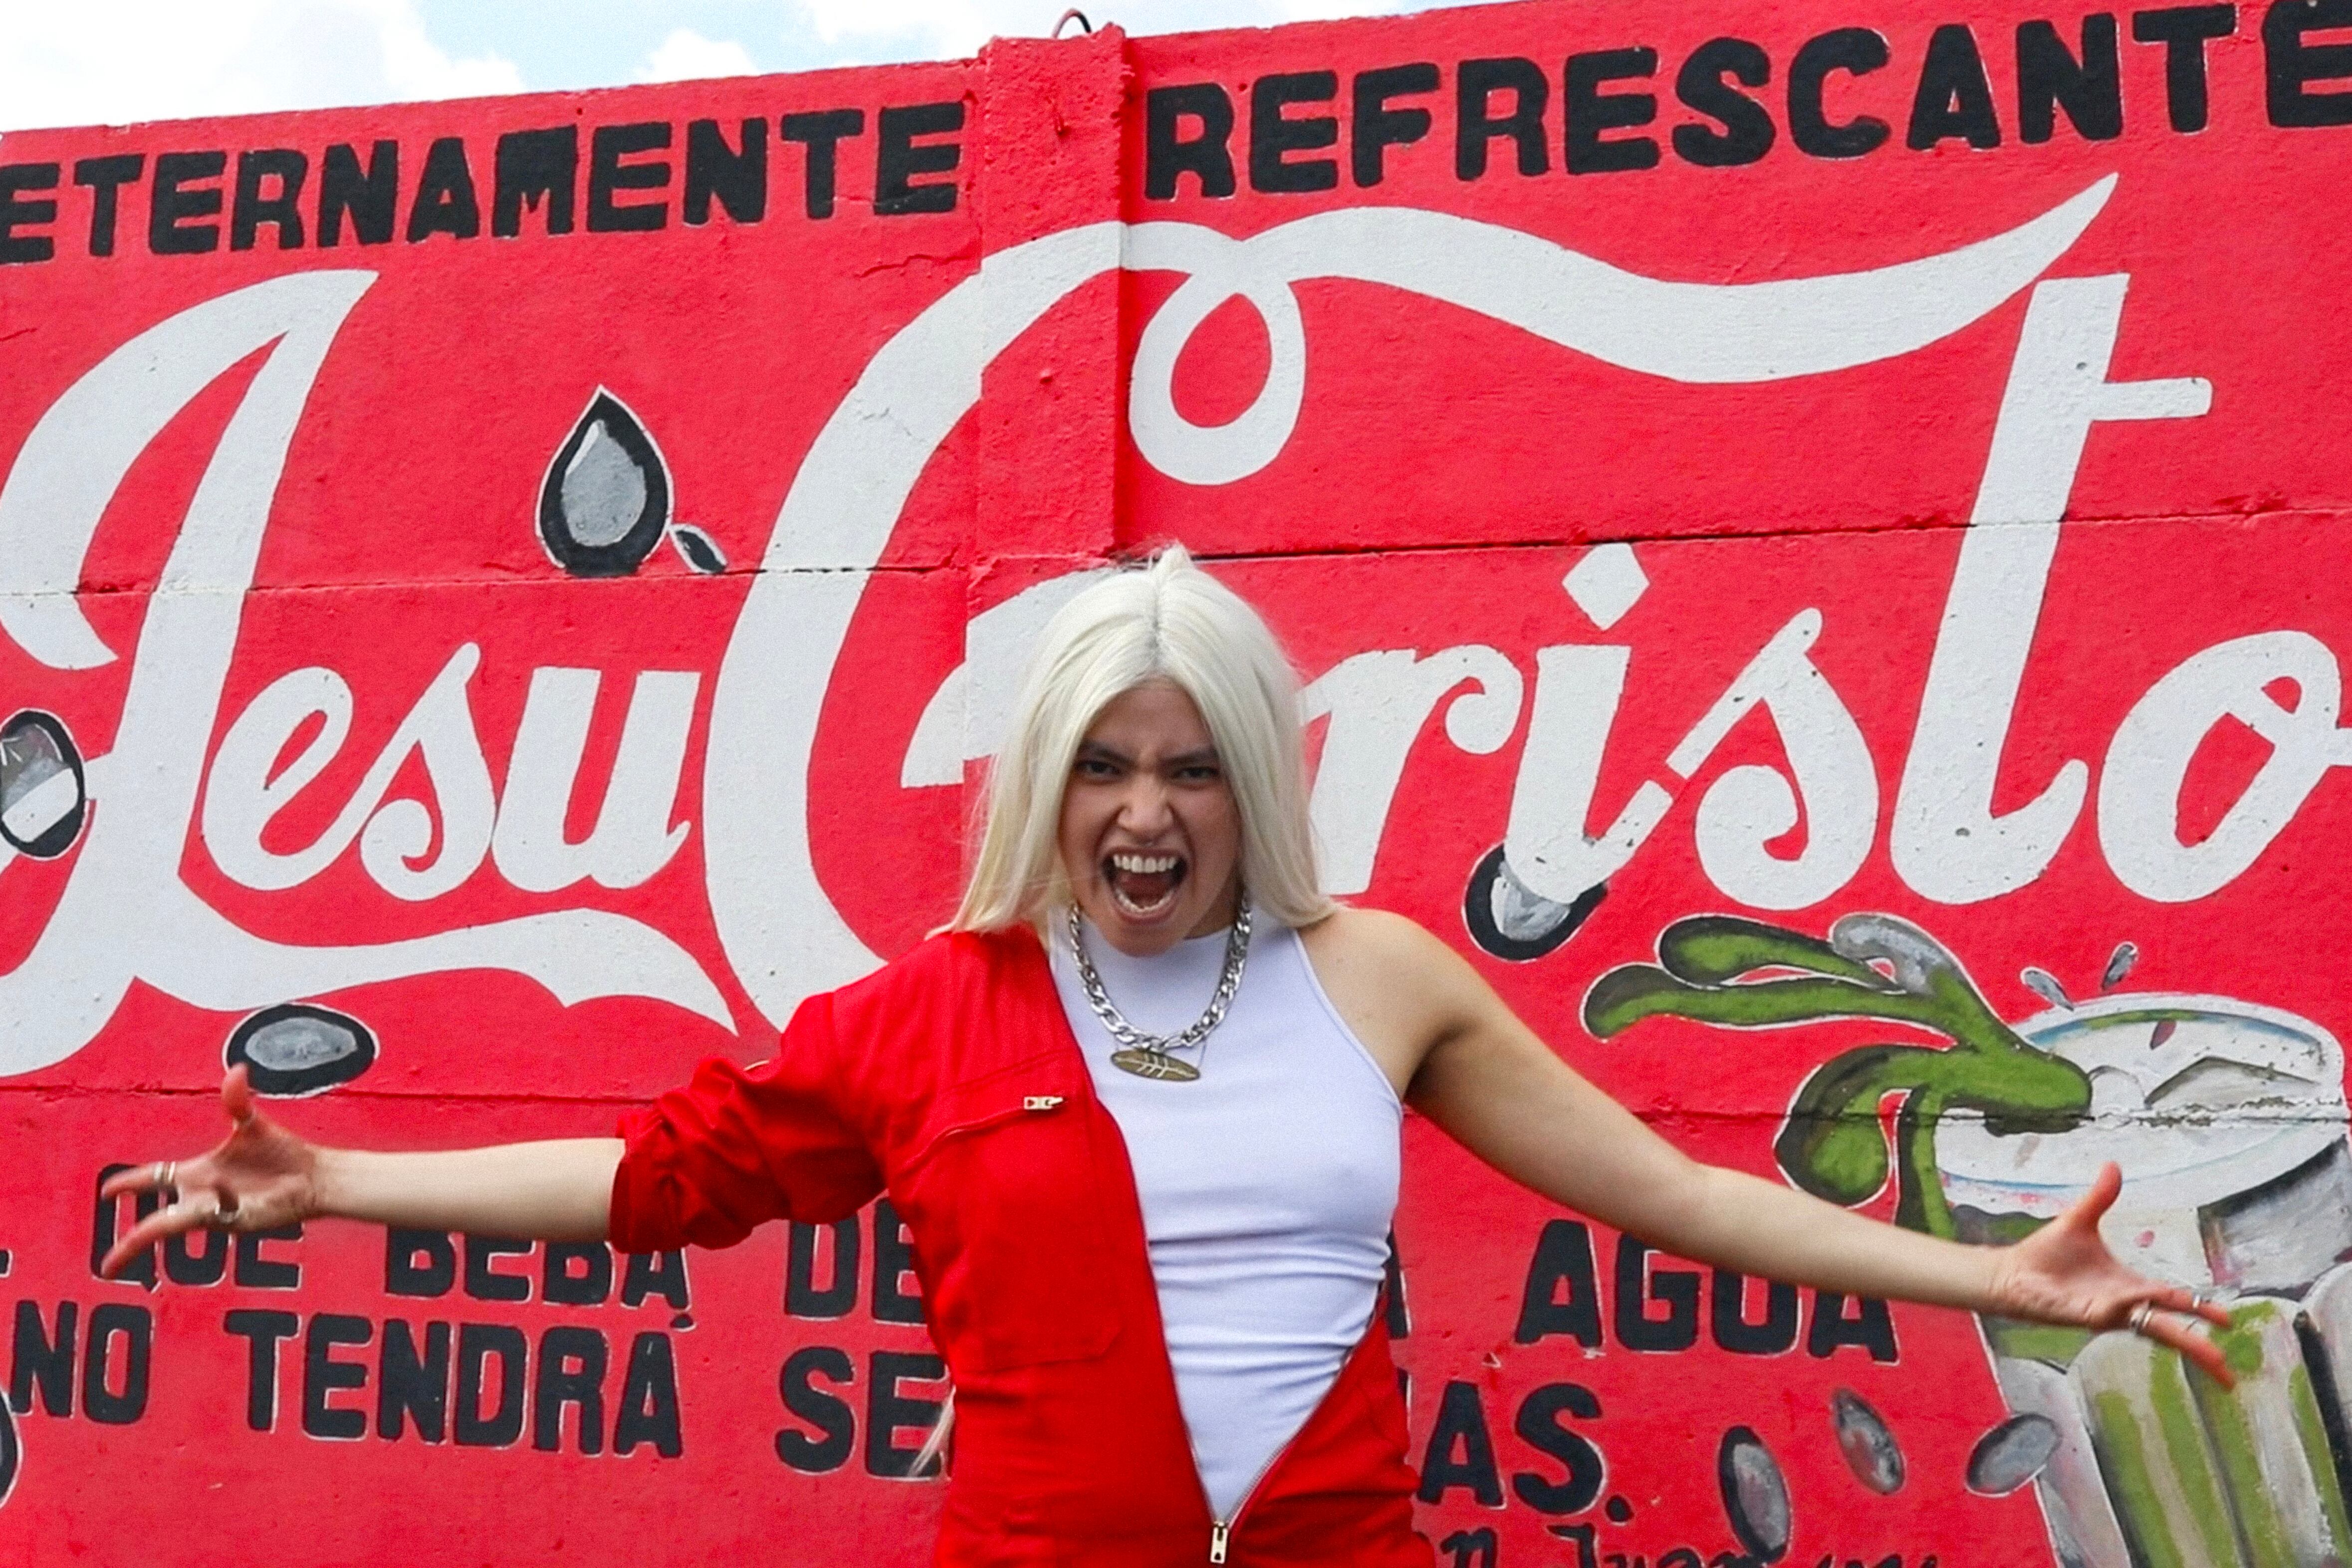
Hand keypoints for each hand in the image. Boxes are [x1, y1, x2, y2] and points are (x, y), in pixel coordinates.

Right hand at [98, 1066, 322, 1277]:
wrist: (312, 1175)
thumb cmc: (281, 1154)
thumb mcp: (253, 1124)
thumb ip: (238, 1101)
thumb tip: (236, 1071)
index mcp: (196, 1174)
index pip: (152, 1179)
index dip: (128, 1184)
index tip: (106, 1191)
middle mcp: (201, 1197)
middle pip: (156, 1223)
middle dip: (132, 1242)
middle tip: (107, 1264)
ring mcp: (217, 1213)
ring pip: (175, 1227)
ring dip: (158, 1228)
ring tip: (124, 1253)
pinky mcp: (238, 1222)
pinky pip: (219, 1213)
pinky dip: (221, 1199)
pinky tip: (229, 1189)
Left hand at [1987, 1161, 2234, 1385]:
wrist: (2011, 1271)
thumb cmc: (2048, 1254)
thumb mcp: (2080, 1220)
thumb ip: (2100, 1196)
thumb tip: (2113, 1165)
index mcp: (2130, 1287)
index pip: (2173, 1300)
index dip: (2200, 1308)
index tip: (2228, 1321)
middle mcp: (2123, 1305)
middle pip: (2169, 1327)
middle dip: (2197, 1345)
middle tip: (2226, 1364)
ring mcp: (2105, 1313)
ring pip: (2148, 1329)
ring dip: (2179, 1341)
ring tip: (2210, 1357)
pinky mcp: (2083, 1315)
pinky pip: (2110, 1314)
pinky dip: (2122, 1308)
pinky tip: (2134, 1304)